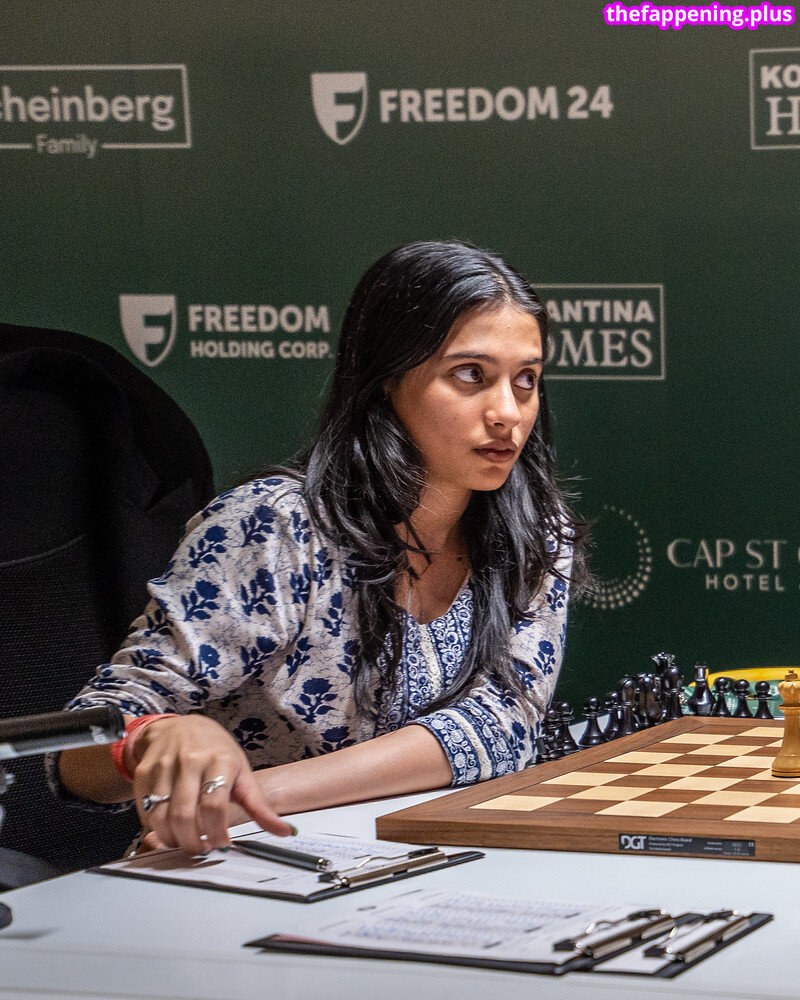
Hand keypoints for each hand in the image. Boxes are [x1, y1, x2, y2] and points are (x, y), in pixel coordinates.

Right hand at [129, 715, 292, 853]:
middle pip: (185, 816)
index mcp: (219, 760)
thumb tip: (285, 831)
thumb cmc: (215, 752)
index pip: (214, 806)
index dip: (217, 833)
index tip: (222, 844)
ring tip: (187, 840)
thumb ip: (260, 806)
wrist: (180, 727)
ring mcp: (164, 766)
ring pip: (162, 818)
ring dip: (174, 840)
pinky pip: (146, 812)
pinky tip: (170, 828)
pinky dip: (157, 828)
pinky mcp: (144, 774)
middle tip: (202, 849)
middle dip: (194, 843)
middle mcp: (190, 761)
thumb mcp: (242, 773)